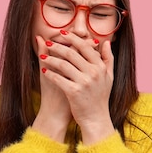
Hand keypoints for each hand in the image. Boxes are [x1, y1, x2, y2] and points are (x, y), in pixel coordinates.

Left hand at [38, 30, 115, 144]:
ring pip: (63, 64)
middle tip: (48, 42)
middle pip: (72, 53)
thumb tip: (106, 42)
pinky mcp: (74, 92)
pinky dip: (50, 73)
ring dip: (50, 58)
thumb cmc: (101, 97)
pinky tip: (44, 70)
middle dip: (57, 46)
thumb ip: (108, 58)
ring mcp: (84, 82)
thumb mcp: (109, 77)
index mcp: (101, 67)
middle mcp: (94, 73)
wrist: (96, 118)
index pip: (85, 47)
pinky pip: (58, 78)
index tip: (62, 34)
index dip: (73, 39)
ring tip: (43, 56)